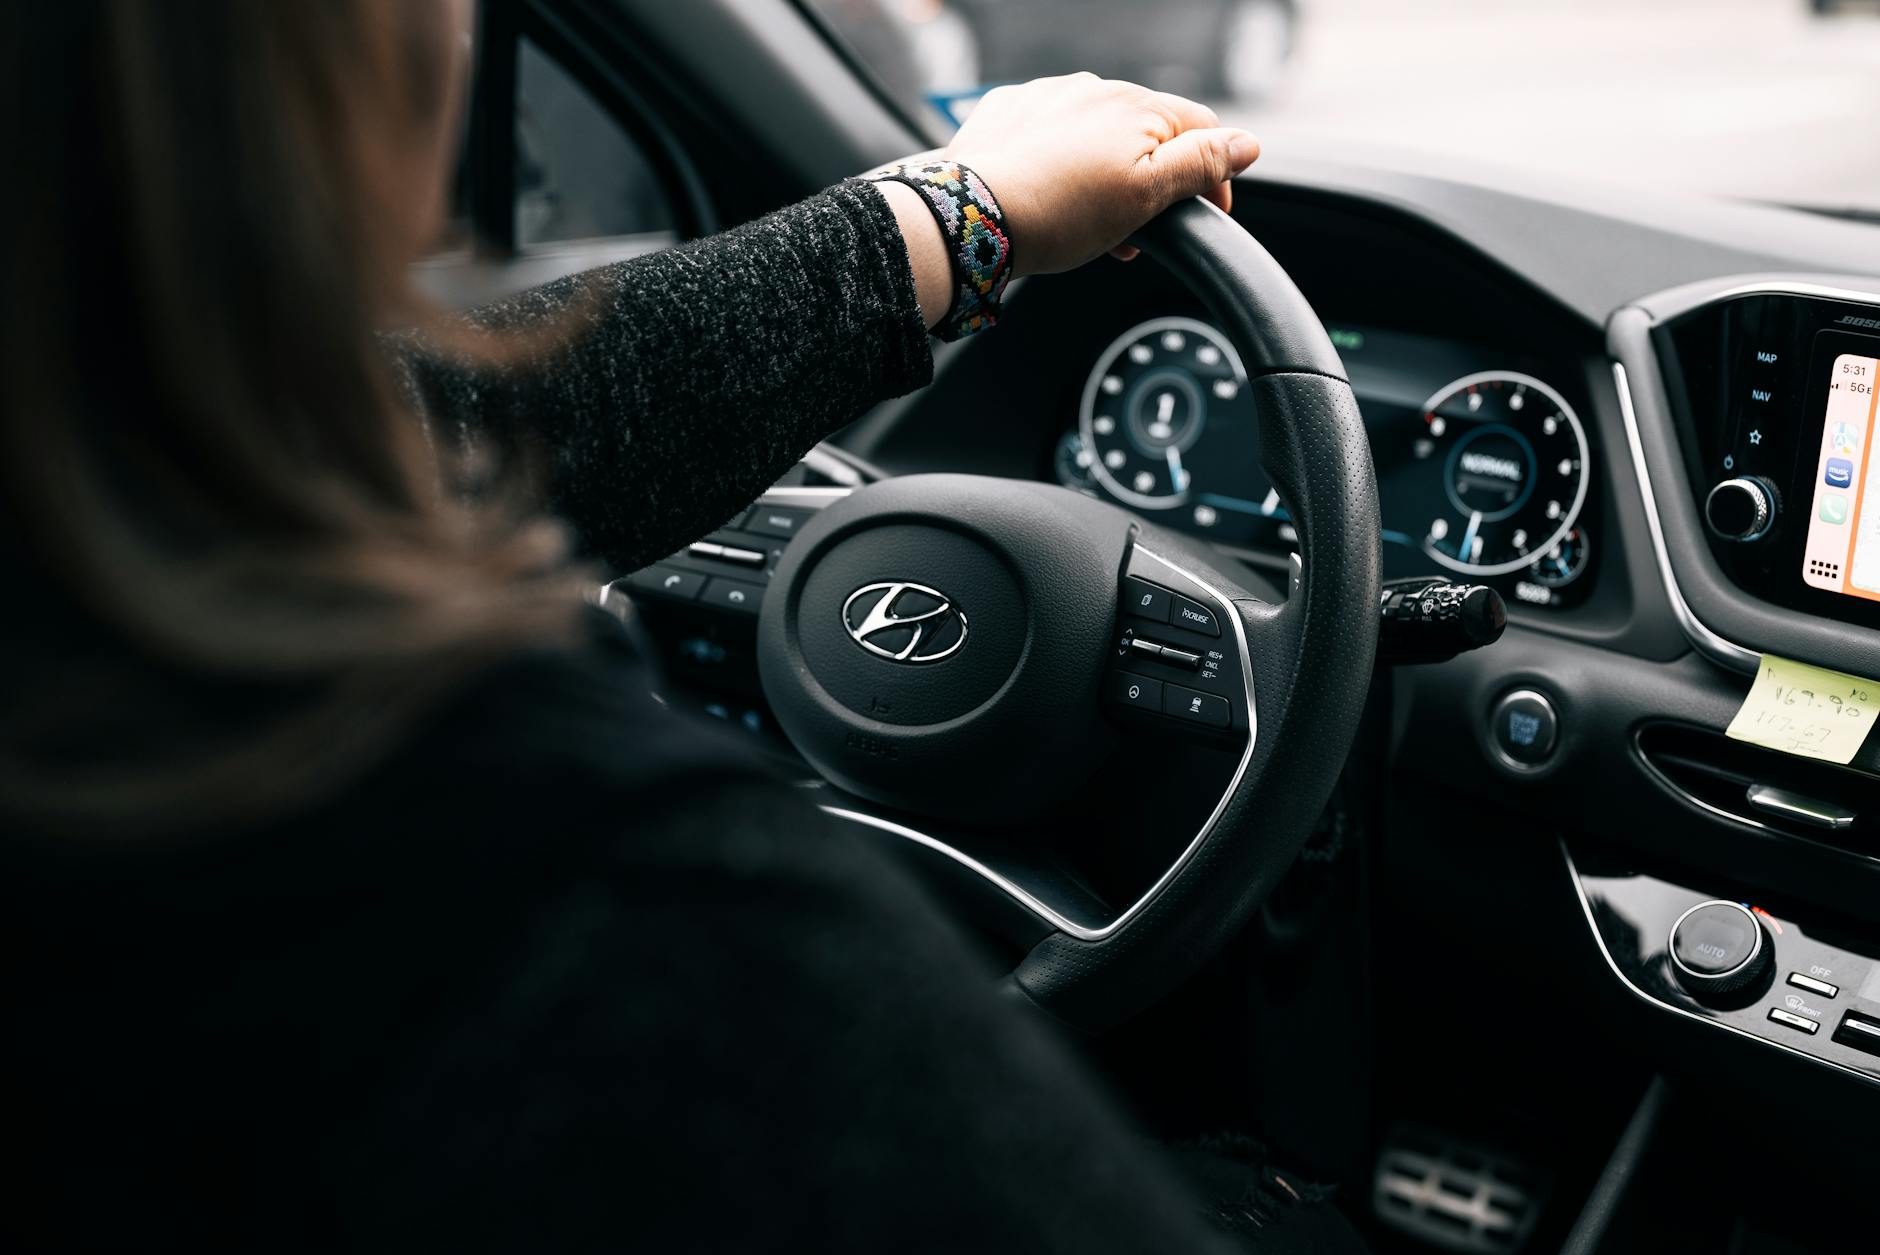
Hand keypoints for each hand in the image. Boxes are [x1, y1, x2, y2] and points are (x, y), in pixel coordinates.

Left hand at [945, 73, 1259, 275]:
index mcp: (1138, 106)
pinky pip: (1051, 136)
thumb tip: (1248, 143)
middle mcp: (1095, 89)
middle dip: (1153, 182)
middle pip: (1148, 134)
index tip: (1209, 212)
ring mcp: (1048, 97)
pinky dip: (1061, 165)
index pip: (1202, 129)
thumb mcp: (1146, 195)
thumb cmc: (1059, 212)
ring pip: (1098, 136)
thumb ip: (1200, 164)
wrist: (967, 216)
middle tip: (1139, 235)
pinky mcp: (1008, 114)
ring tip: (1091, 226)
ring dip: (1108, 176)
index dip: (1214, 175)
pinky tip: (1051, 200)